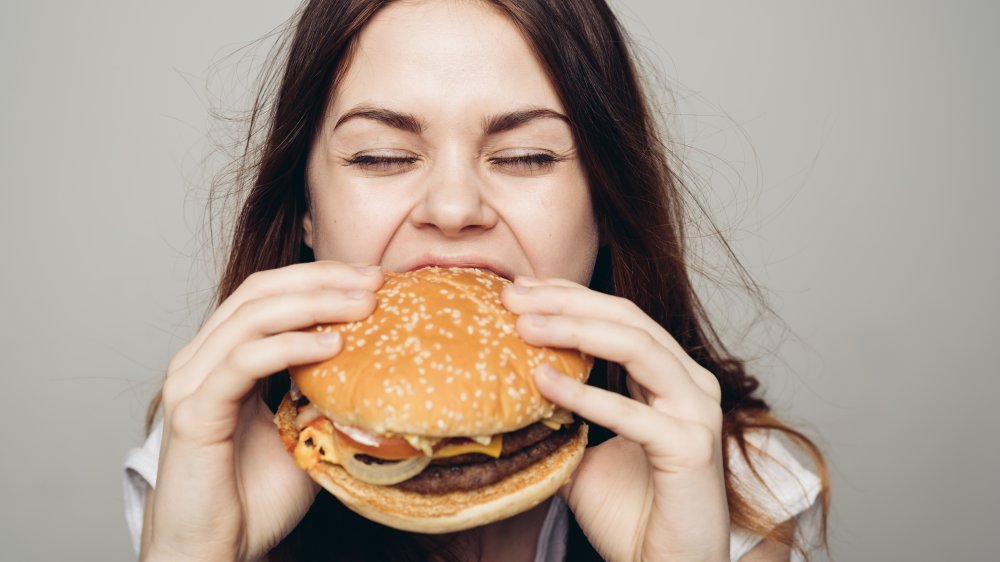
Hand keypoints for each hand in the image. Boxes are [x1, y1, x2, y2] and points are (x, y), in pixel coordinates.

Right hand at [143, 261, 382, 561]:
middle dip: (322, 279)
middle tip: (375, 281)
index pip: (269, 293)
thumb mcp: (303, 431)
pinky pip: (243, 361)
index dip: (319, 277)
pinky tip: (332, 345)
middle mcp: (200, 360)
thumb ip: (323, 394)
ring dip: (314, 303)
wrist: (215, 551)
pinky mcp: (193, 411)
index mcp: (223, 357)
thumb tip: (373, 365)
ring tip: (364, 306)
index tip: (372, 278)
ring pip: (252, 316)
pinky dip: (290, 346)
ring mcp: (192, 382)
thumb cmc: (254, 498)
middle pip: (261, 291)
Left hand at [502, 276, 729, 561]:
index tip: (521, 288)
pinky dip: (585, 393)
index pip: (621, 317)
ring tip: (524, 326)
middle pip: (628, 318)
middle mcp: (691, 384)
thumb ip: (561, 420)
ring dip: (575, 330)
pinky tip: (544, 381)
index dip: (571, 296)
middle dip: (567, 301)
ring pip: (638, 346)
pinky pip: (632, 413)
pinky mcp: (691, 447)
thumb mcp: (584, 454)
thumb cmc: (633, 515)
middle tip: (514, 295)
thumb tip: (508, 398)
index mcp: (670, 378)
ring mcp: (696, 412)